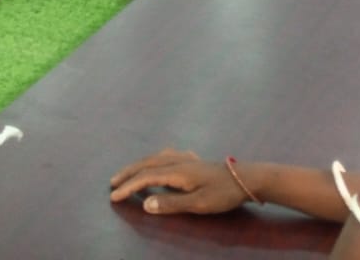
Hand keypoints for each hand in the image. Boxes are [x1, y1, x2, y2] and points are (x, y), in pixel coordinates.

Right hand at [108, 149, 246, 215]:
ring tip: (130, 173)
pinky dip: (156, 159)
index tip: (113, 196)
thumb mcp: (198, 203)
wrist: (247, 178)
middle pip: (148, 163)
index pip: (146, 177)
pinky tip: (161, 162)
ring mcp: (187, 158)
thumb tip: (145, 204)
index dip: (128, 187)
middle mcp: (179, 160)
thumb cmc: (223, 193)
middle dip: (129, 172)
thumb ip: (171, 204)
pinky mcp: (195, 160)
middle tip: (112, 182)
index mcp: (177, 171)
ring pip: (157, 157)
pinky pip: (168, 155)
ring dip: (141, 164)